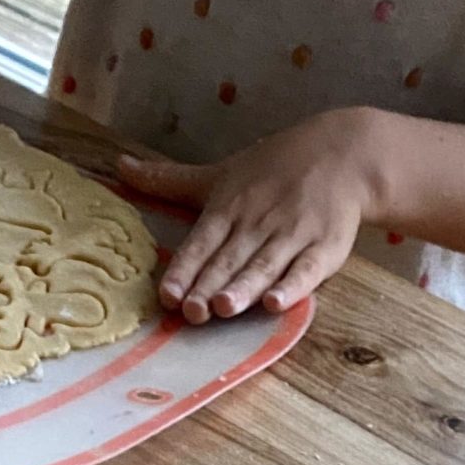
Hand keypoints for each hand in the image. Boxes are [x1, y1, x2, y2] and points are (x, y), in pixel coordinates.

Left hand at [122, 109, 386, 322]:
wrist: (345, 153)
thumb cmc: (274, 169)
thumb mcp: (220, 173)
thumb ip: (169, 180)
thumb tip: (119, 166)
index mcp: (230, 206)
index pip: (202, 241)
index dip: (185, 268)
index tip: (168, 294)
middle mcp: (258, 221)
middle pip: (230, 259)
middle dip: (210, 284)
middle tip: (192, 311)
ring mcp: (293, 234)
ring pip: (264, 265)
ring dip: (244, 287)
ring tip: (224, 308)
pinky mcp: (326, 247)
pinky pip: (307, 270)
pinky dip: (293, 287)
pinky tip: (276, 303)